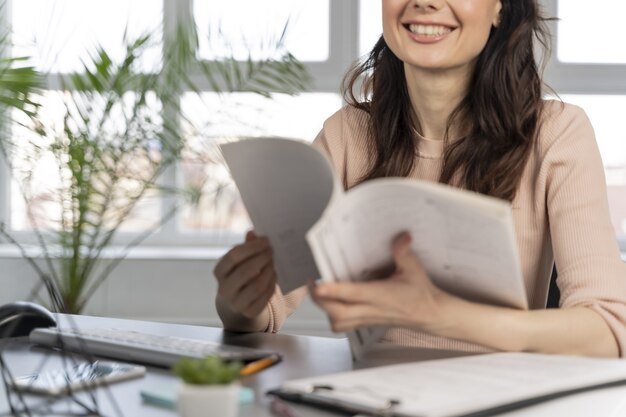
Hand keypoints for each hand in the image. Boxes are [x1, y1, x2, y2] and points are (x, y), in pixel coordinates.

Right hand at [214, 231, 276, 318]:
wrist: (237, 301)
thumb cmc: (240, 274)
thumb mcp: (239, 260)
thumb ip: (246, 247)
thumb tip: (252, 233)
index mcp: (219, 271)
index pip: (234, 256)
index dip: (251, 247)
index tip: (266, 240)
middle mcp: (224, 289)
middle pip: (246, 271)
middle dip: (262, 258)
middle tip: (273, 250)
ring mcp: (236, 303)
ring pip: (256, 286)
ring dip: (269, 272)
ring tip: (274, 263)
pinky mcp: (249, 311)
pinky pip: (264, 297)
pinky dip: (272, 284)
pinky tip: (274, 275)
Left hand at [310, 232, 447, 332]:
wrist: (430, 315)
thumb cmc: (421, 294)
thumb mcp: (414, 269)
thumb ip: (404, 253)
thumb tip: (402, 237)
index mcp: (381, 296)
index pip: (353, 294)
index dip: (333, 290)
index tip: (318, 284)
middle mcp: (372, 310)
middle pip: (338, 312)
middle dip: (319, 300)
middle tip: (311, 284)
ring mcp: (367, 319)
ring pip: (338, 322)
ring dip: (324, 310)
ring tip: (318, 294)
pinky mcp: (366, 324)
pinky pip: (342, 326)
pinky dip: (332, 317)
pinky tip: (331, 305)